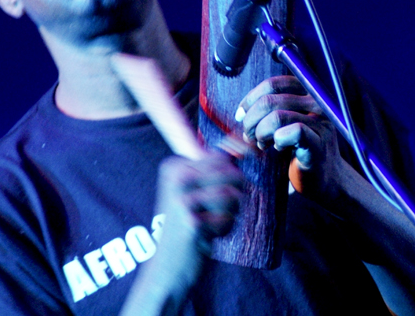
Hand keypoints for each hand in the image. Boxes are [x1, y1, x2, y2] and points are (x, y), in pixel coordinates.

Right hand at [148, 154, 243, 293]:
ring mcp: (182, 199)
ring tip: (212, 223)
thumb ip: (215, 169)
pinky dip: (224, 229)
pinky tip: (207, 236)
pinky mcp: (192, 221)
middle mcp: (176, 178)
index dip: (233, 174)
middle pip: (230, 173)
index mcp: (174, 166)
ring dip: (230, 213)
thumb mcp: (195, 191)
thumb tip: (246, 148)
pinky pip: (228, 218)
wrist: (168, 267)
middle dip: (234, 195)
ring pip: (232, 194)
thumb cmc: (188, 225)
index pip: (220, 157)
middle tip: (217, 211)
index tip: (222, 188)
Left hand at [235, 75, 341, 201]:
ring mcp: (321, 122)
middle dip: (251, 120)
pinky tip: (279, 148)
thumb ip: (269, 110)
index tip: (241, 116)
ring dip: (260, 133)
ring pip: (277, 117)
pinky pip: (293, 132)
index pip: (273, 84)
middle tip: (248, 136)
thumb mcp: (285, 122)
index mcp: (307, 93)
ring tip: (262, 143)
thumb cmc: (300, 148)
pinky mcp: (320, 143)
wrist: (325, 178)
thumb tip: (242, 112)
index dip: (252, 98)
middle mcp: (317, 102)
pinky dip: (278, 141)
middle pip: (270, 100)